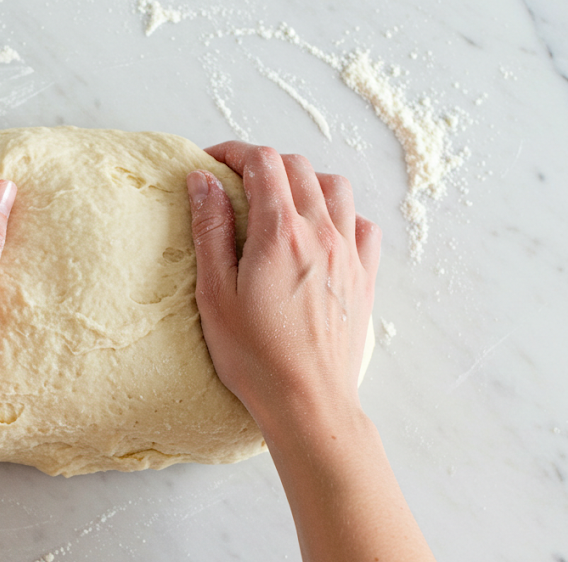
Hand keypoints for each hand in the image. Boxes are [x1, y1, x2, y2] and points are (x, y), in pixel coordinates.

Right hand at [186, 142, 379, 426]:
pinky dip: (341, 214)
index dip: (234, 153)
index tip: (213, 164)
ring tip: (280, 201)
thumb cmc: (255, 356)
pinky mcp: (364, 278)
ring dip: (306, 181)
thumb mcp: (215, 292)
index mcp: (280, 233)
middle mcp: (321, 233)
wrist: (308, 401)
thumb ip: (211, 229)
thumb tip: (203, 181)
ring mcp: (349, 254)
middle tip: (237, 182)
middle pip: (299, 167)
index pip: (263, 162)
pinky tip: (321, 231)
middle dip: (265, 163)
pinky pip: (362, 224)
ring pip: (336, 187)